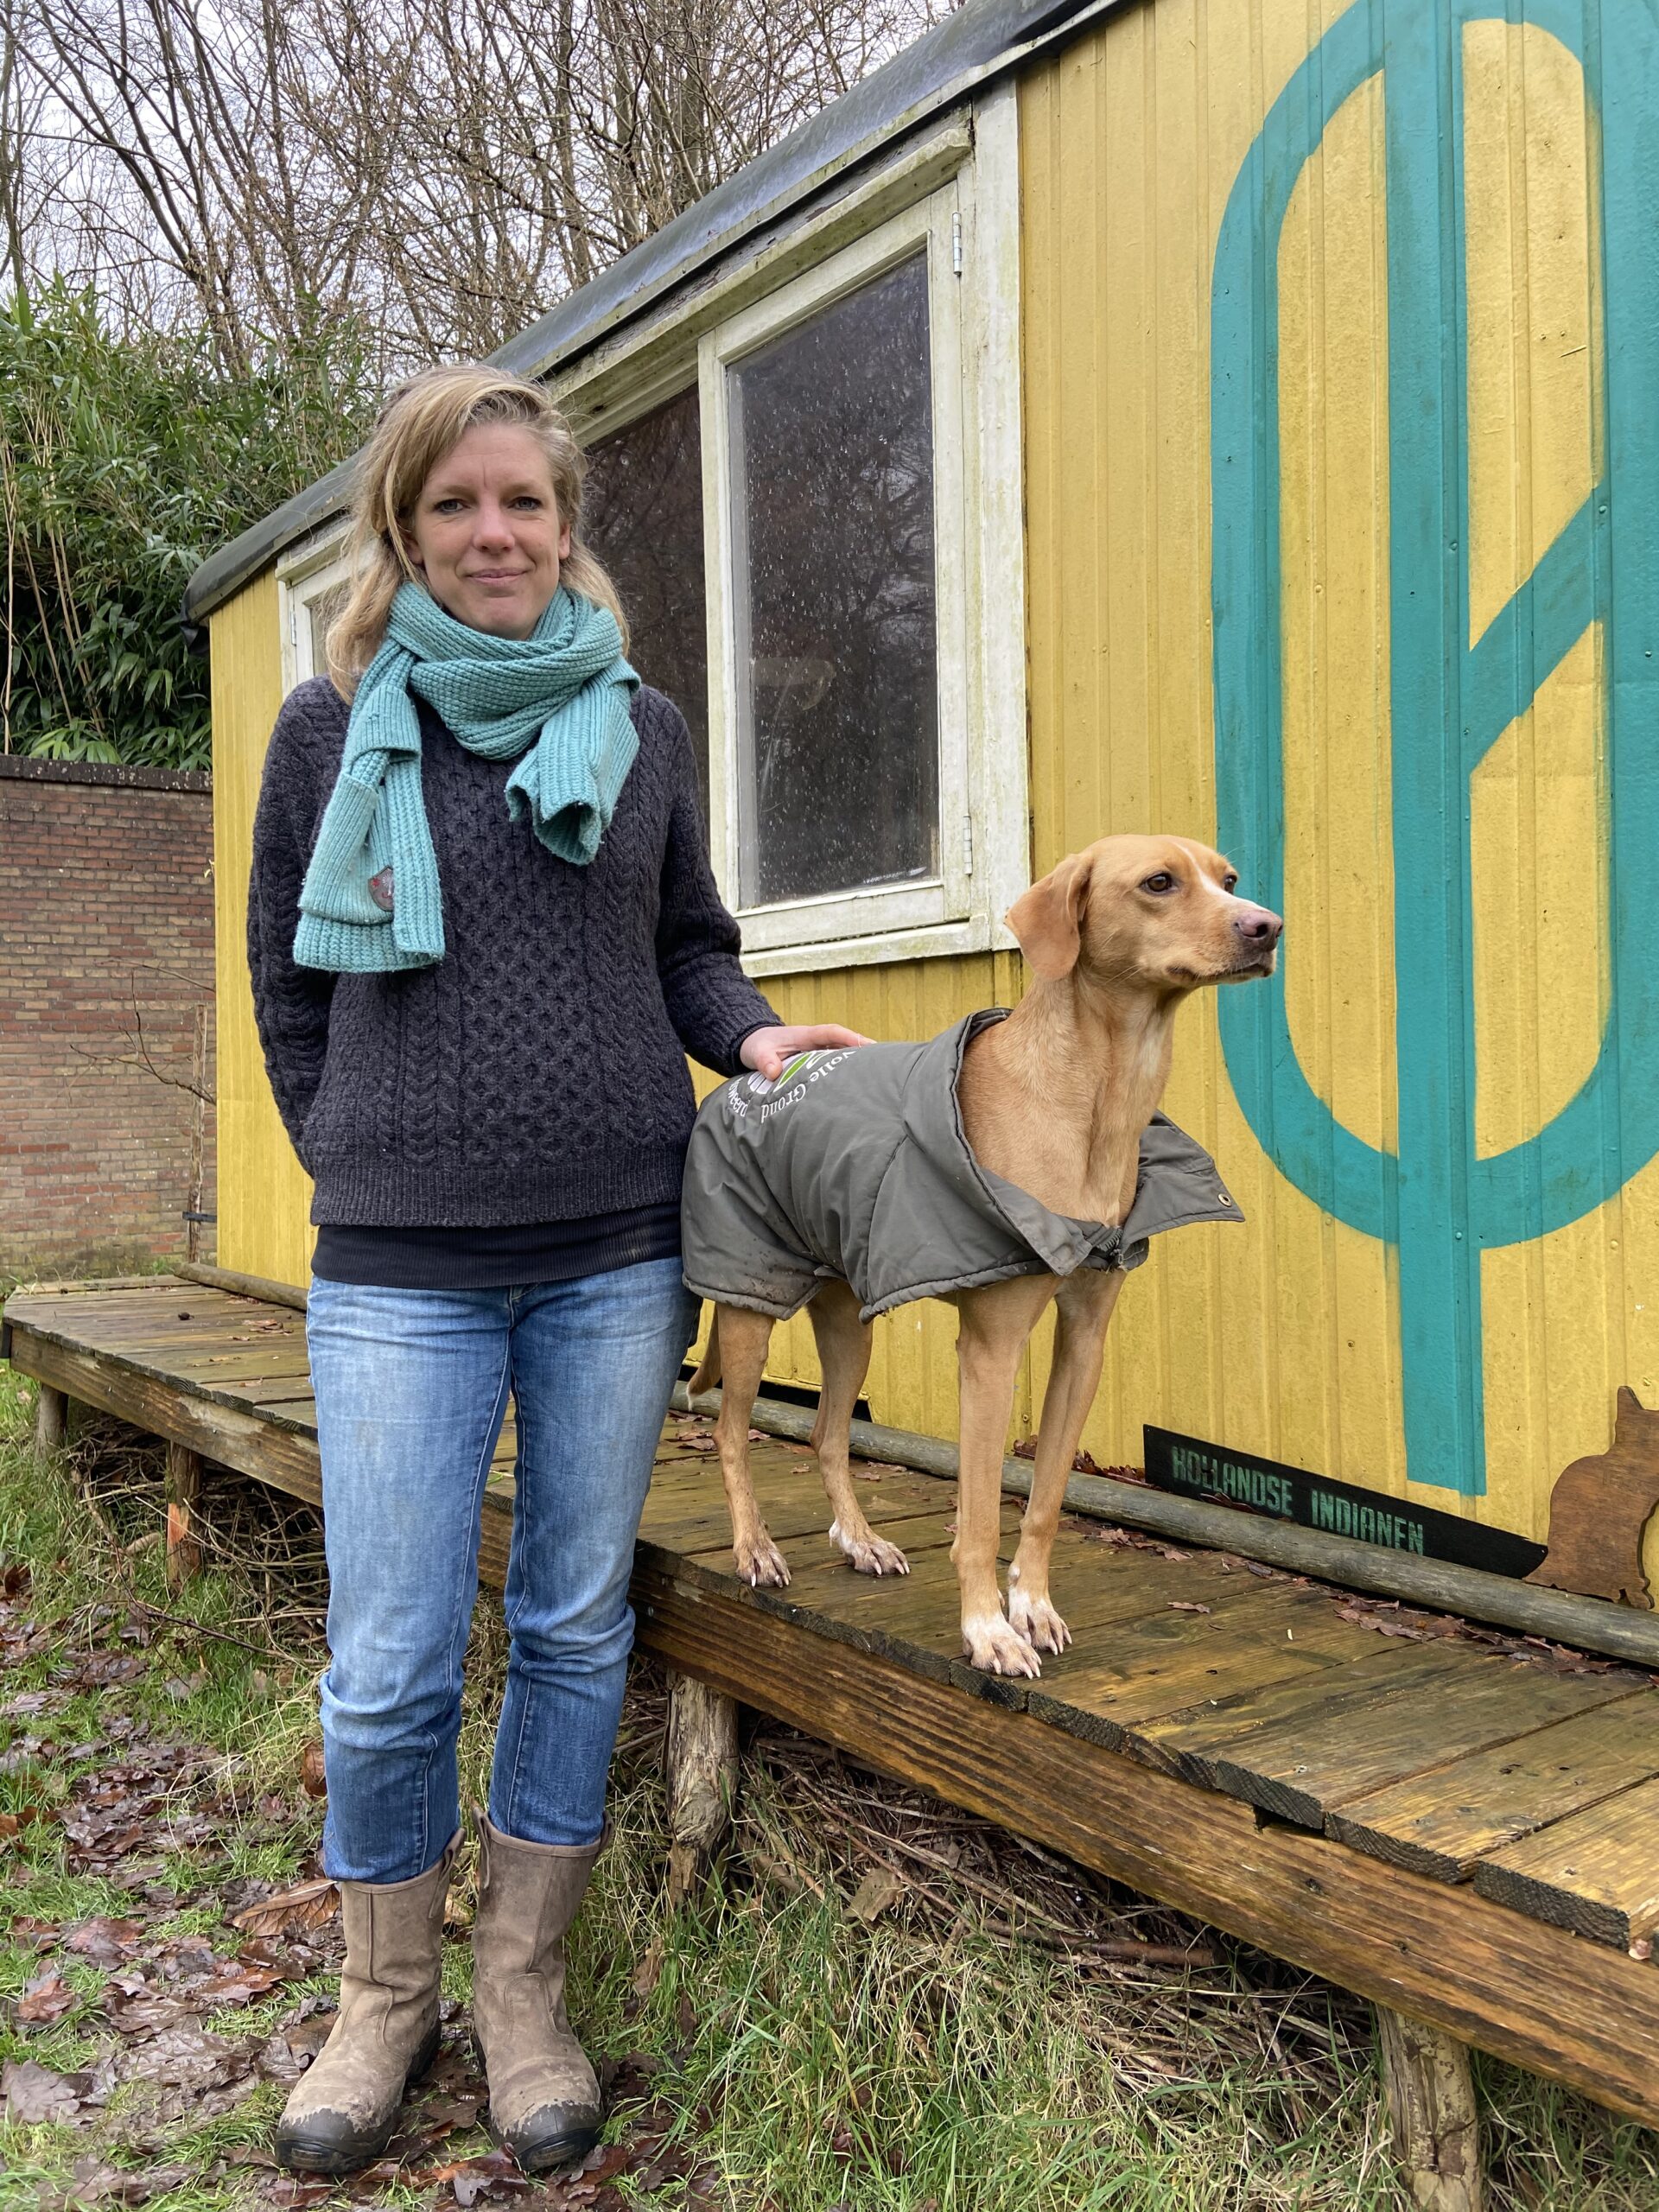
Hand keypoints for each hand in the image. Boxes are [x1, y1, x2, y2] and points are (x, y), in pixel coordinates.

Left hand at [739, 1023, 872, 1080]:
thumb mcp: (757, 1052)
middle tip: (887, 1060)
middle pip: (845, 1041)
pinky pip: (837, 1062)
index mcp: (805, 1035)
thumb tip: (774, 1072)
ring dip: (860, 1059)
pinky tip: (861, 1082)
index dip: (848, 1037)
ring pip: (843, 1052)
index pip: (831, 1032)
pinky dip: (849, 1068)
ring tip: (881, 1073)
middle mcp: (816, 1041)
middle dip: (865, 1048)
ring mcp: (818, 1050)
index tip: (865, 1045)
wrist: (755, 1045)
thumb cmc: (758, 1047)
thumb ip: (765, 1060)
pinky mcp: (817, 1060)